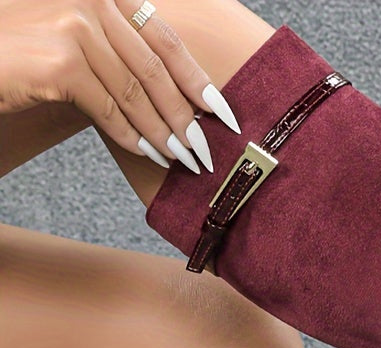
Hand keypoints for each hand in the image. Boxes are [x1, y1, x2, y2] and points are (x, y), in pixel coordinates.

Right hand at [0, 0, 240, 172]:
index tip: (226, 114)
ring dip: (164, 133)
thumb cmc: (26, 52)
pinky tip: (148, 154)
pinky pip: (109, 109)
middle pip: (154, 69)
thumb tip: (178, 98)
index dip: (199, 80)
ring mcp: (75, 26)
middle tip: (207, 150)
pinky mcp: (61, 60)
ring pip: (135, 93)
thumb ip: (120, 52)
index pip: (164, 39)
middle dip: (186, 115)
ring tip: (183, 160)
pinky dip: (132, 136)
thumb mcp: (78, 40)